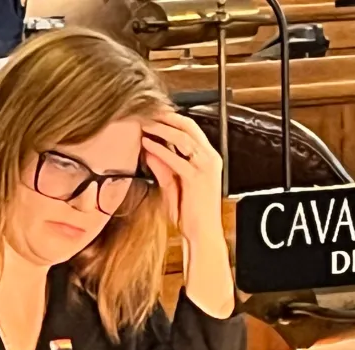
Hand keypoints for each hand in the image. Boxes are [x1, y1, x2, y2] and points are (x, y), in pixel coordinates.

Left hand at [142, 111, 234, 318]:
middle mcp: (209, 158)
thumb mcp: (172, 185)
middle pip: (188, 127)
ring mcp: (205, 167)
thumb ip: (162, 167)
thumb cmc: (190, 213)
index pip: (190, 129)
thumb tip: (149, 150)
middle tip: (147, 111)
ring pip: (183, 138)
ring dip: (162, 128)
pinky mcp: (197, 178)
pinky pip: (177, 158)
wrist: (201, 233)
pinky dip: (161, 149)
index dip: (172, 119)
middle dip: (167, 117)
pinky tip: (148, 145)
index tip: (153, 114)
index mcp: (207, 158)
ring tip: (145, 124)